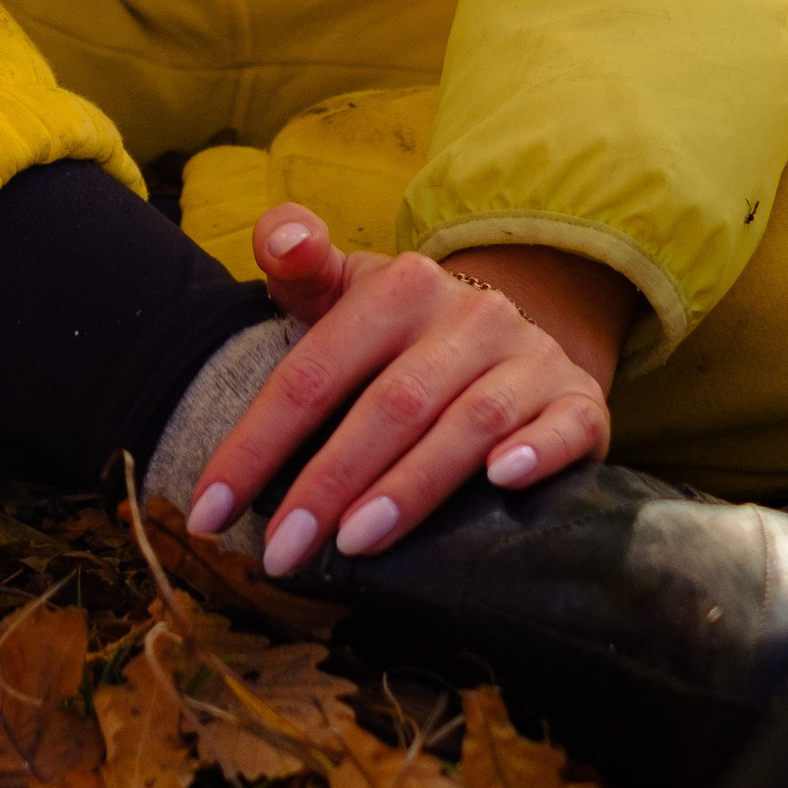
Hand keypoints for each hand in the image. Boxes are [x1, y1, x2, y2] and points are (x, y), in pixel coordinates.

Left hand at [184, 202, 630, 569]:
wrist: (521, 332)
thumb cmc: (409, 332)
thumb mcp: (352, 291)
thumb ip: (301, 265)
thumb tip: (277, 236)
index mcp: (399, 288)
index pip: (313, 370)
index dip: (256, 442)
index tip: (207, 512)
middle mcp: (469, 316)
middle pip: (389, 404)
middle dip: (328, 482)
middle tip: (280, 552)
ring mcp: (528, 358)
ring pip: (467, 424)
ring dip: (410, 487)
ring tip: (355, 545)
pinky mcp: (580, 401)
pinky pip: (565, 426)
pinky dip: (536, 452)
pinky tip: (501, 484)